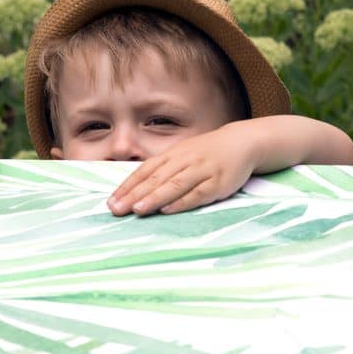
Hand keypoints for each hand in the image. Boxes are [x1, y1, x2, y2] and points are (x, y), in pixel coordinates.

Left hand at [107, 124, 256, 215]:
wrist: (241, 143)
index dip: (127, 186)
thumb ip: (162, 169)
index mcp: (172, 154)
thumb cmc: (206, 153)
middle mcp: (184, 161)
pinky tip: (168, 210)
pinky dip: (182, 202)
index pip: (145, 171)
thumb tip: (136, 188)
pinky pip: (198, 193)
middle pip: (156, 179)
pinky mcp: (218, 183)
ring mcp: (201, 171)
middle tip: (116, 209)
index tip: (111, 201)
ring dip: (155, 198)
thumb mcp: (182, 154)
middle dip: (134, 195)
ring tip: (138, 210)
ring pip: (175, 185)